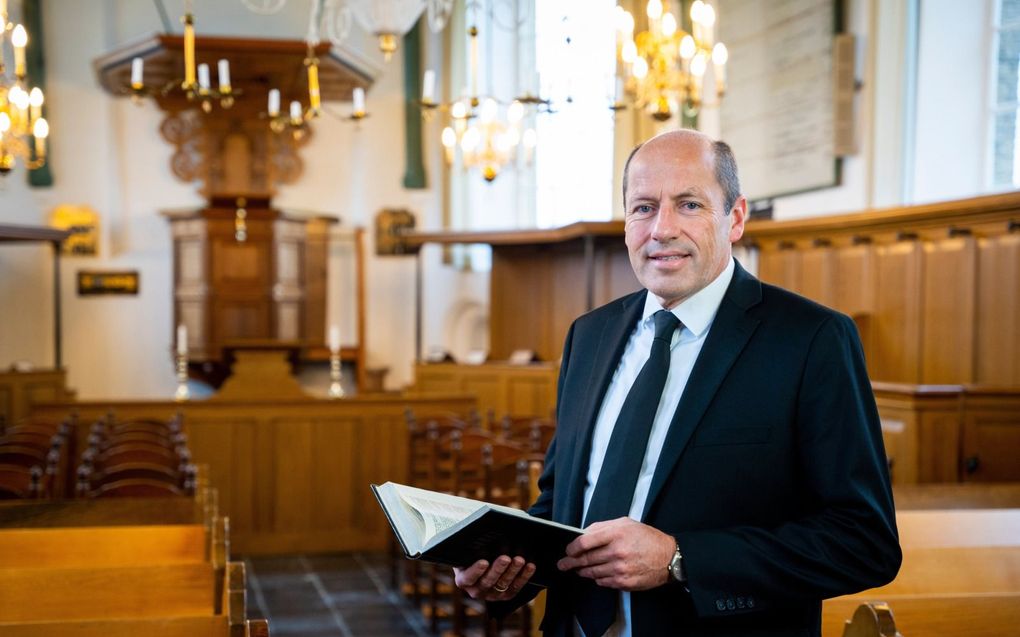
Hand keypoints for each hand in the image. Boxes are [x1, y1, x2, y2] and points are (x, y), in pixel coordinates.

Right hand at [453, 555, 536, 600]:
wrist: (479, 563)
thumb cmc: (471, 554)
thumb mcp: (467, 552)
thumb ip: (471, 549)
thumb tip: (479, 536)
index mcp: (463, 580)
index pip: (468, 578)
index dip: (476, 571)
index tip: (483, 562)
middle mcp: (476, 590)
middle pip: (487, 582)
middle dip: (498, 569)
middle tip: (505, 558)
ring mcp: (492, 594)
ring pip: (503, 585)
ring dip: (512, 571)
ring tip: (519, 560)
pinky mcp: (505, 595)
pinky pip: (516, 587)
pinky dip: (524, 576)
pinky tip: (529, 566)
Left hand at [556, 517, 674, 590]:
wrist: (669, 557)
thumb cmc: (648, 538)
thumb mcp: (626, 523)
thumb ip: (603, 527)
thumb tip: (583, 534)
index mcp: (616, 534)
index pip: (584, 542)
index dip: (572, 548)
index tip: (568, 550)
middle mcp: (617, 552)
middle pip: (585, 559)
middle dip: (570, 563)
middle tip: (563, 564)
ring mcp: (620, 569)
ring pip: (592, 573)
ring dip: (582, 571)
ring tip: (578, 570)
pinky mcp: (624, 582)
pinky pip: (603, 582)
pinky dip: (597, 579)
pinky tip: (597, 574)